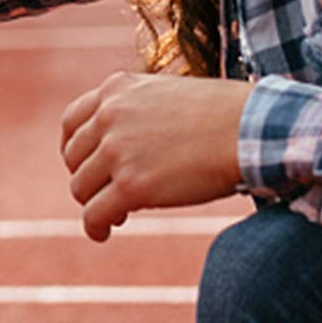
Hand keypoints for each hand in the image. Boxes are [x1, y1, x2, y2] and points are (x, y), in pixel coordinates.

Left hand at [59, 71, 251, 241]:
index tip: (87, 165)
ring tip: (114, 214)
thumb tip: (129, 143)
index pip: (72, 121)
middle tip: (108, 193)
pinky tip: (104, 233)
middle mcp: (108, 115)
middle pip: (73, 157)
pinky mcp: (130, 185)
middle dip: (88, 177)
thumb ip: (137, 111)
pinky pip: (94, 213)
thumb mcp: (166, 95)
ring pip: (80, 187)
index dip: (75, 148)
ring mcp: (116, 150)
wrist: (249, 129)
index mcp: (115, 88)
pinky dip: (94, 227)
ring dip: (94, 203)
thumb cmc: (222, 115)